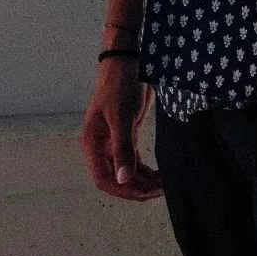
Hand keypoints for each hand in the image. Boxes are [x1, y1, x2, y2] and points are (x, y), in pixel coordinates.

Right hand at [80, 59, 162, 200]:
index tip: (145, 192)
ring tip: (164, 184)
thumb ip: (123, 148)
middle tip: (160, 189)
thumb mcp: (122, 117)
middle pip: (115, 180)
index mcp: (93, 143)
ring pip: (126, 173)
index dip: (122, 190)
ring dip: (143, 181)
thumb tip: (123, 179)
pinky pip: (134, 162)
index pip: (102, 179)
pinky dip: (146, 171)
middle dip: (136, 188)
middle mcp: (100, 146)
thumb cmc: (120, 85)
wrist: (128, 63)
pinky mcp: (125, 137)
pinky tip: (159, 175)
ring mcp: (112, 143)